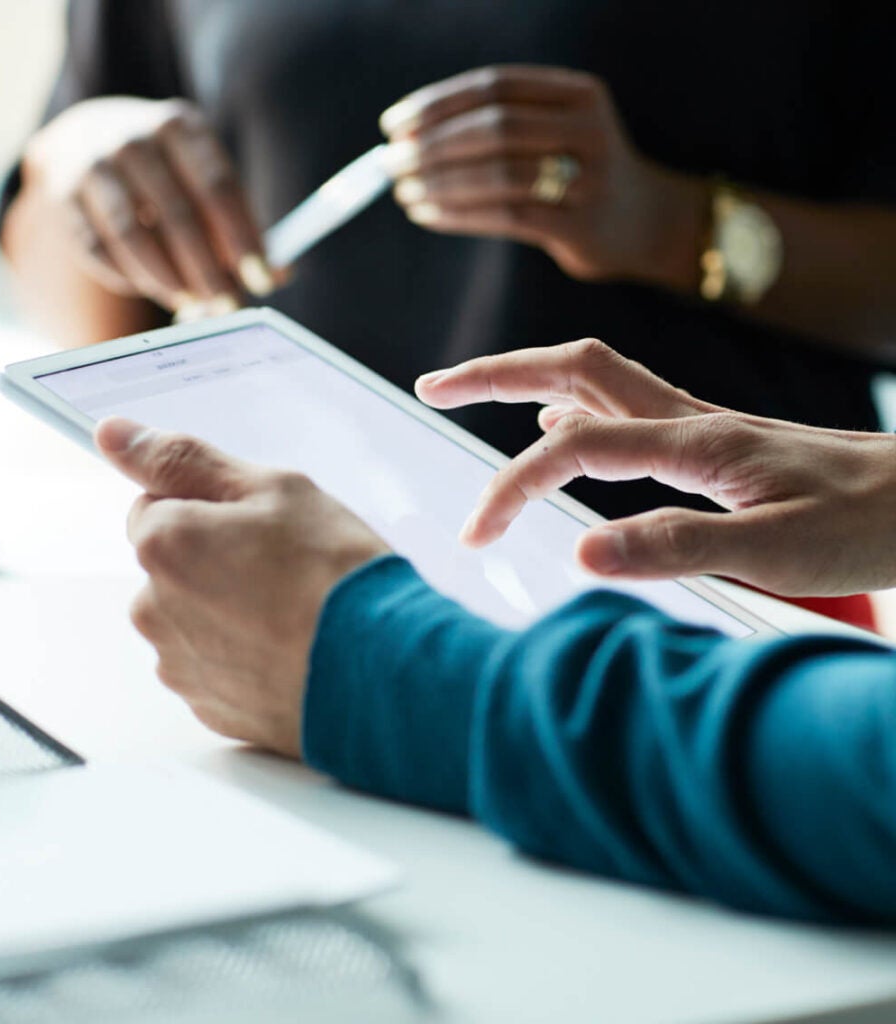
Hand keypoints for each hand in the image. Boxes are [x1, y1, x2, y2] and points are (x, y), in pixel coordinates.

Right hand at [23, 97, 280, 313]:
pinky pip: (98, 249)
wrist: (88, 139)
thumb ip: (242, 226)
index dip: (242, 239)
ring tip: (191, 303)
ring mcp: (92, 163)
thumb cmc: (169, 173)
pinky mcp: (63, 195)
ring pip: (132, 235)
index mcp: (181, 126)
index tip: (261, 280)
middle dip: (207, 270)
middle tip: (227, 306)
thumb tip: (279, 275)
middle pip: (177, 214)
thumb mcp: (207, 181)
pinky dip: (129, 277)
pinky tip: (151, 286)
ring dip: (167, 279)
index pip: (218, 186)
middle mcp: (133, 137)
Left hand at [95, 418, 389, 756]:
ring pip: (192, 617)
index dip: (210, 507)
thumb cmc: (334, 576)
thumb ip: (183, 459)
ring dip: (227, 610)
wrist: (381, 671)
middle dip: (215, 559)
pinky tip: (289, 648)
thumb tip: (113, 434)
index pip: (156, 505)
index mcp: (163, 543)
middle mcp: (153, 608)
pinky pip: (215, 664)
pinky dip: (243, 655)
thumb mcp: (272, 489)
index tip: (257, 523)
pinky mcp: (207, 707)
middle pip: (172, 565)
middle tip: (283, 567)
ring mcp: (180, 664)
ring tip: (292, 612)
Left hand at [380, 66, 702, 287]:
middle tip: (390, 163)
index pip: (495, 86)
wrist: (645, 224)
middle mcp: (588, 128)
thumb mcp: (556, 132)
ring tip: (403, 191)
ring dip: (439, 183)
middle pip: (494, 128)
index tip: (394, 124)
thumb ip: (502, 124)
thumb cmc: (578, 175)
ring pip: (497, 174)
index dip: (438, 104)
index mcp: (578, 93)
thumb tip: (410, 136)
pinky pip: (505, 217)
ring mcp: (588, 179)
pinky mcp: (579, 226)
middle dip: (432, 145)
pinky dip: (458, 214)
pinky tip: (427, 214)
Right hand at [416, 339, 895, 595]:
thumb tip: (580, 554)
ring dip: (524, 377)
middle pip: (569, 367)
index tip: (476, 536)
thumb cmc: (865, 523)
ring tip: (471, 392)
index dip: (511, 487)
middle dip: (492, 373)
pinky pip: (622, 403)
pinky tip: (559, 424)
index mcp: (693, 442)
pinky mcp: (710, 439)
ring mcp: (698, 423)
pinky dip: (571, 404)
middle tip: (431, 385)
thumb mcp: (777, 550)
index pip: (571, 447)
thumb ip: (676, 546)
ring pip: (592, 377)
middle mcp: (687, 417)